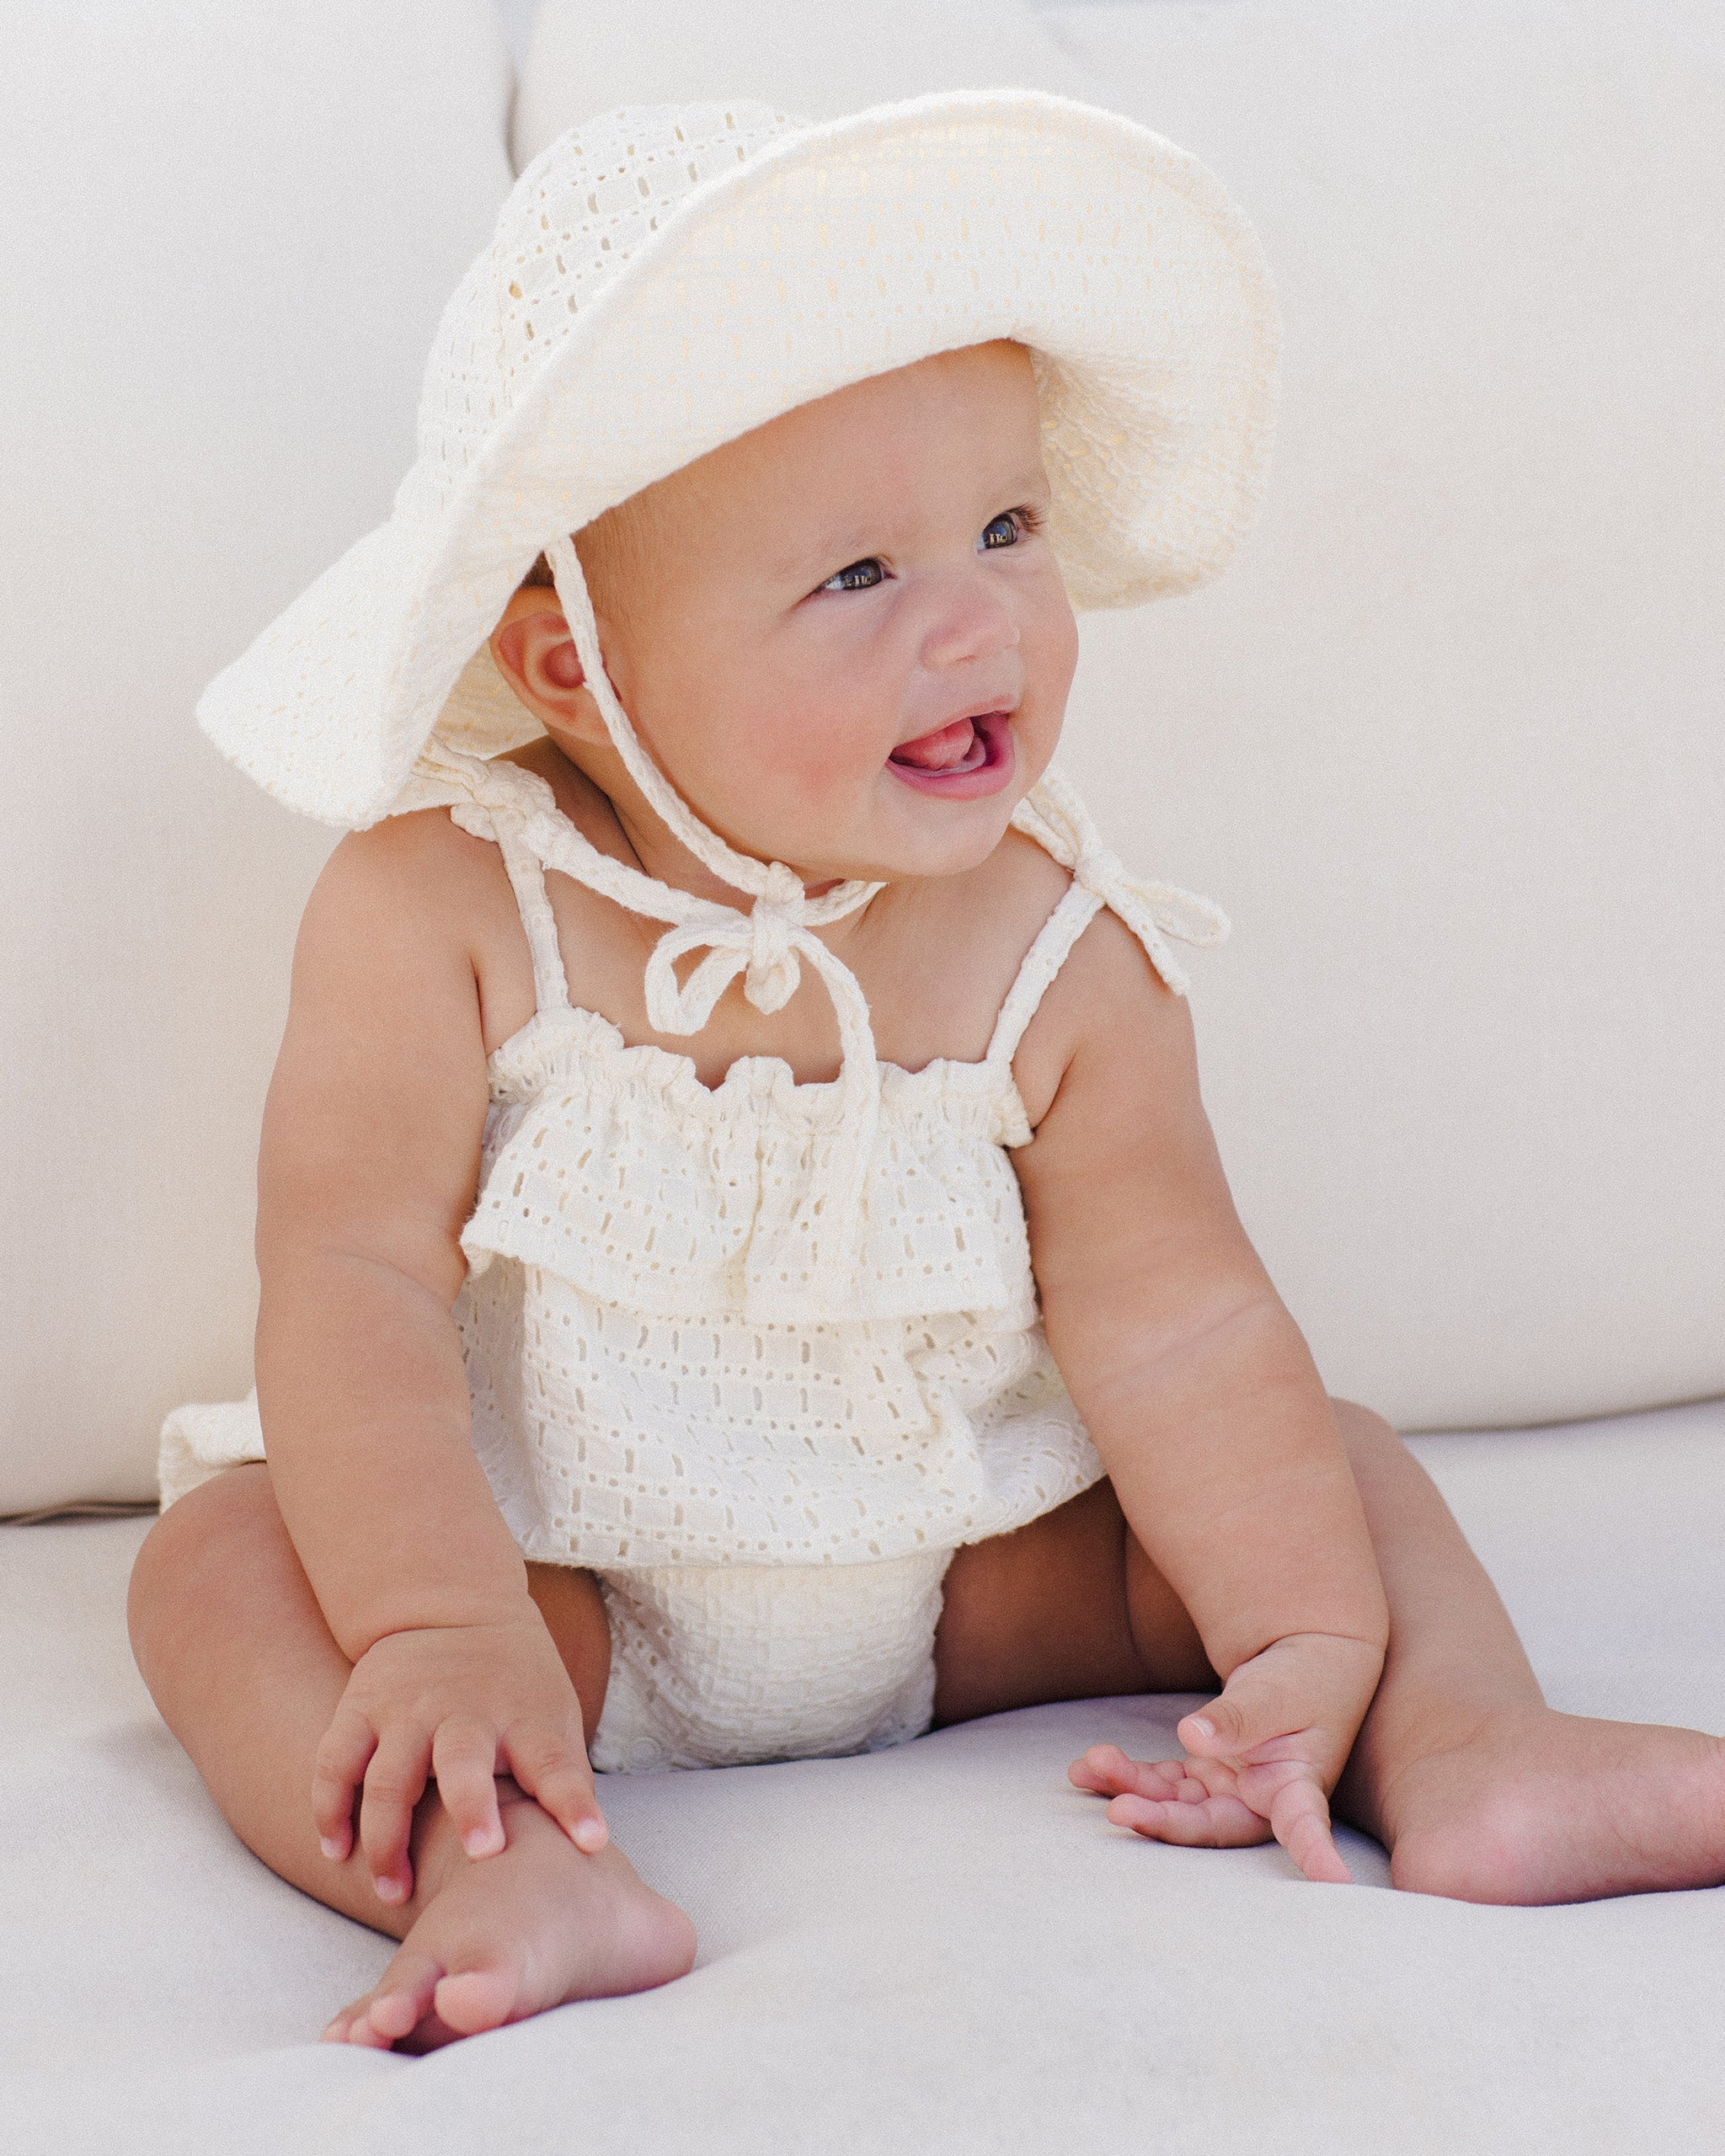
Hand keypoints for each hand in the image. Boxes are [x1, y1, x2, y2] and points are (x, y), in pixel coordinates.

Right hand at [311, 1611, 609, 1906]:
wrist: (453, 1607)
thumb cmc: (516, 1687)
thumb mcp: (554, 1717)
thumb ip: (565, 1780)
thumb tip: (592, 1855)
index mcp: (524, 1719)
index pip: (556, 1763)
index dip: (573, 1803)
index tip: (591, 1840)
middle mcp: (464, 1714)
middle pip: (465, 1762)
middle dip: (473, 1806)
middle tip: (483, 1852)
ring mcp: (407, 1711)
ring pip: (388, 1777)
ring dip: (387, 1838)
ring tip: (393, 1890)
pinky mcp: (360, 1708)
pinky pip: (336, 1763)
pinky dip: (331, 1808)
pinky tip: (337, 1850)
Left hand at [1068, 1631, 1383, 1883]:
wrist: (1298, 1662)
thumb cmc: (1302, 1679)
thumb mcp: (1276, 1692)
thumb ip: (1239, 1717)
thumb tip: (1192, 1735)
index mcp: (1298, 1786)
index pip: (1304, 1826)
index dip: (1312, 1855)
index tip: (1332, 1885)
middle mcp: (1261, 1801)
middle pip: (1213, 1825)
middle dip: (1164, 1822)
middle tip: (1121, 1812)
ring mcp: (1229, 1791)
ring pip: (1177, 1805)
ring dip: (1132, 1790)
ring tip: (1091, 1767)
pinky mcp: (1205, 1775)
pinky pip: (1161, 1783)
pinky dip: (1127, 1776)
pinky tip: (1087, 1768)